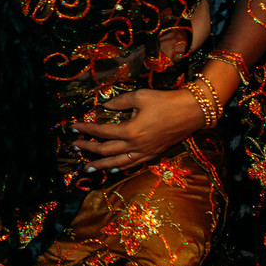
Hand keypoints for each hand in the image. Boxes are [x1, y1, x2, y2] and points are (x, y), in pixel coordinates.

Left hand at [71, 88, 205, 171]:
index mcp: (131, 131)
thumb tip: (104, 106)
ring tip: (87, 168)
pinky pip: (133, 164)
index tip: (72, 127)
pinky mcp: (154, 153)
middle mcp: (136, 145)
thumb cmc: (166, 101)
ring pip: (118, 162)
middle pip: (106, 150)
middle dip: (88, 149)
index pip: (101, 132)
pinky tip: (113, 169)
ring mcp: (146, 152)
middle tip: (74, 147)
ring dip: (101, 165)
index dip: (85, 129)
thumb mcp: (140, 96)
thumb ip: (119, 102)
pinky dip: (121, 167)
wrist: (193, 111)